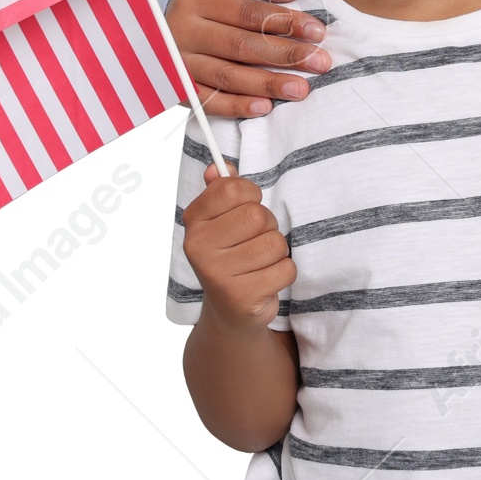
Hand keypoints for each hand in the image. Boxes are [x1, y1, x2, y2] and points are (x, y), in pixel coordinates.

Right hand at [167, 0, 331, 118]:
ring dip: (267, 85)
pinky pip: (209, 102)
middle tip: (319, 62)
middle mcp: (182, 30)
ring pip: (226, 77)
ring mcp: (178, 61)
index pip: (247, 13)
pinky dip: (237, 107)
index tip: (318, 31)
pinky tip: (265, 107)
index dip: (284, 22)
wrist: (179, 14)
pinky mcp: (179, 87)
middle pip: (240, 46)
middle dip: (284, 55)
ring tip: (301, 89)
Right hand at [181, 165, 295, 333]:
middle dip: (267, 226)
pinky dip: (283, 273)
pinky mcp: (242, 298)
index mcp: (194, 222)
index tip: (248, 205)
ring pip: (274, 242)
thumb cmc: (231, 255)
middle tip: (255, 241)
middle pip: (257, 216)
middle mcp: (200, 248)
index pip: (232, 188)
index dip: (251, 194)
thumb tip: (218, 167)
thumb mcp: (222, 221)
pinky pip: (286, 269)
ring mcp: (218, 275)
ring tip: (259, 263)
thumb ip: (221, 190)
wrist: (229, 312)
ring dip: (277, 251)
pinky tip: (265, 281)